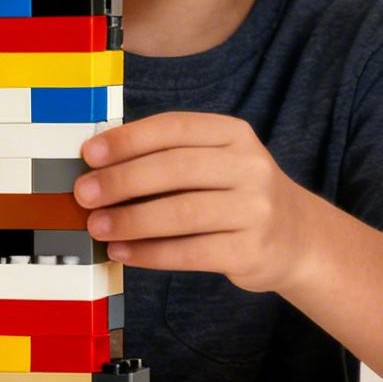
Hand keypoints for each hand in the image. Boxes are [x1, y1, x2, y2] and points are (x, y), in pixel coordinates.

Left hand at [75, 112, 316, 293]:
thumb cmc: (238, 195)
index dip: (129, 139)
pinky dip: (149, 253)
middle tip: (84, 194)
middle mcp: (251, 166)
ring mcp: (255, 209)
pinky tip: (122, 252)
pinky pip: (191, 252)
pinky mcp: (252, 250)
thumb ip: (171, 157)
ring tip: (97, 226)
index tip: (89, 154)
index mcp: (235, 135)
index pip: (175, 127)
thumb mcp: (219, 162)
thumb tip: (101, 167)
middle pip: (176, 168)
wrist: (297, 238)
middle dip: (122, 180)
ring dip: (131, 220)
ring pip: (182, 213)